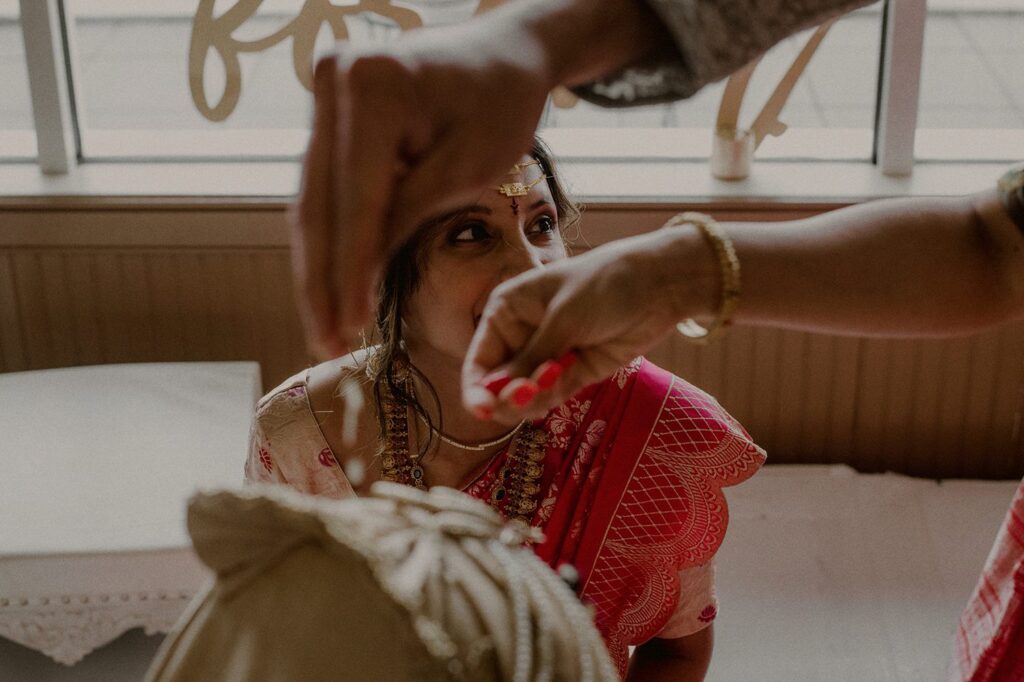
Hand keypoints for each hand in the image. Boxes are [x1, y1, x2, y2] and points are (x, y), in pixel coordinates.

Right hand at [290, 16, 554, 357]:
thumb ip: (408, 216)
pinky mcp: (329, 110)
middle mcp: (334, 81)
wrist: (505, 51)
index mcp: (372, 88)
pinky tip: (332, 283)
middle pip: (319, 203)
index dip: (349, 273)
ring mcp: (325, 92)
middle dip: (322, 281)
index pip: (354, 202)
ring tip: (326, 327)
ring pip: (312, 199)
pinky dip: (330, 236)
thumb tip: (356, 276)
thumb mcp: (468, 167)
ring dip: (318, 266)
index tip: (348, 329)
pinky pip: (324, 185)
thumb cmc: (501, 104)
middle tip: (326, 342)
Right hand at [461, 227, 717, 422]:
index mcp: (506, 312)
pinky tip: (573, 368)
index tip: (483, 411)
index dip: (476, 390)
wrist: (658, 286)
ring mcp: (547, 357)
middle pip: (499, 386)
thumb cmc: (604, 285)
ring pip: (525, 397)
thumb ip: (528, 360)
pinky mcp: (573, 374)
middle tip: (530, 392)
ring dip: (536, 396)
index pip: (479, 361)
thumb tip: (494, 394)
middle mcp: (521, 337)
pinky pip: (551, 397)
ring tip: (560, 373)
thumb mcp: (562, 320)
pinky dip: (556, 393)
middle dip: (511, 396)